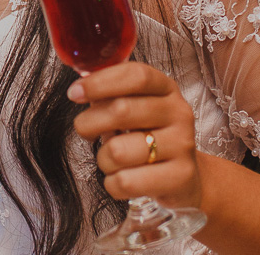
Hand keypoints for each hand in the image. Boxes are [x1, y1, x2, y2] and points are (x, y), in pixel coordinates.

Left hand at [69, 61, 201, 209]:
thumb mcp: (136, 107)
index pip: (135, 76)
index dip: (100, 82)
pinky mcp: (180, 177)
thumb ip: (111, 95)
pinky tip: (122, 178)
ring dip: (103, 159)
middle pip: (121, 110)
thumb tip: (80, 89)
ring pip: (118, 151)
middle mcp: (178, 112)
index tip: (74, 93)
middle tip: (86, 131)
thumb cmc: (149, 136)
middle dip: (89, 123)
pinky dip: (112, 183)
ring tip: (112, 159)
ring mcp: (182, 145)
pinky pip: (126, 182)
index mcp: (165, 88)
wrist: (184, 177)